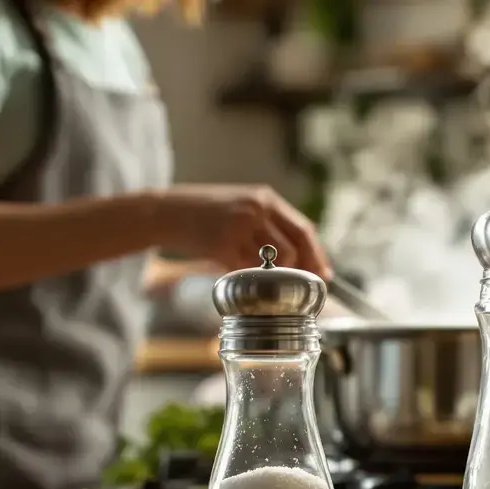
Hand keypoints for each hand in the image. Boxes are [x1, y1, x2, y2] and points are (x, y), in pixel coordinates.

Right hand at [158, 185, 332, 278]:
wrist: (166, 211)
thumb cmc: (204, 211)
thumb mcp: (240, 205)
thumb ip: (267, 223)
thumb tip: (297, 254)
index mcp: (265, 198)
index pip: (304, 229)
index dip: (317, 254)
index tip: (323, 273)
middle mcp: (256, 210)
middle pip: (295, 248)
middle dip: (300, 272)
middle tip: (298, 288)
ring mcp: (240, 227)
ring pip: (273, 263)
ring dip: (271, 277)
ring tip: (260, 281)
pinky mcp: (222, 245)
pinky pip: (246, 270)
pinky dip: (247, 278)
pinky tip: (236, 275)